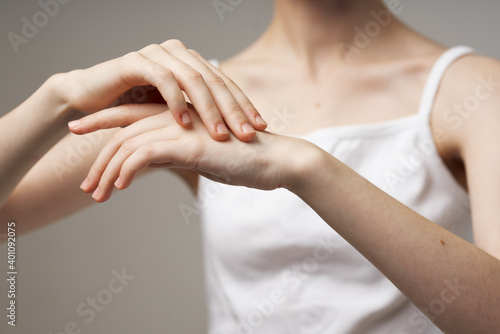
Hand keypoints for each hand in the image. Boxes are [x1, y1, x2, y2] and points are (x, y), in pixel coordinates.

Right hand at [60, 39, 266, 140]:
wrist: (93, 99)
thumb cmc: (137, 109)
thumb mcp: (175, 114)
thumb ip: (200, 116)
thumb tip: (233, 135)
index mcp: (194, 64)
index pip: (225, 84)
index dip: (244, 105)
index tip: (261, 128)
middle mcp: (180, 54)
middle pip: (215, 82)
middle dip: (233, 110)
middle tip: (248, 134)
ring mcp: (158, 54)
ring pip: (192, 80)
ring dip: (208, 109)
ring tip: (220, 134)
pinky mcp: (136, 61)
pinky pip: (162, 80)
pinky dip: (175, 101)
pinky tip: (185, 123)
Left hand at [71, 104, 315, 201]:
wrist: (274, 160)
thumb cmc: (242, 159)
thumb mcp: (201, 154)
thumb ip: (176, 151)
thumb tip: (151, 160)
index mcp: (178, 116)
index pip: (130, 114)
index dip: (101, 122)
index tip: (77, 133)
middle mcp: (175, 117)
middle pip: (122, 132)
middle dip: (99, 160)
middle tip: (87, 186)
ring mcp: (182, 128)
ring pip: (128, 144)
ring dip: (108, 171)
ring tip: (98, 195)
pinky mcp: (189, 144)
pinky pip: (145, 154)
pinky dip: (127, 170)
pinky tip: (120, 187)